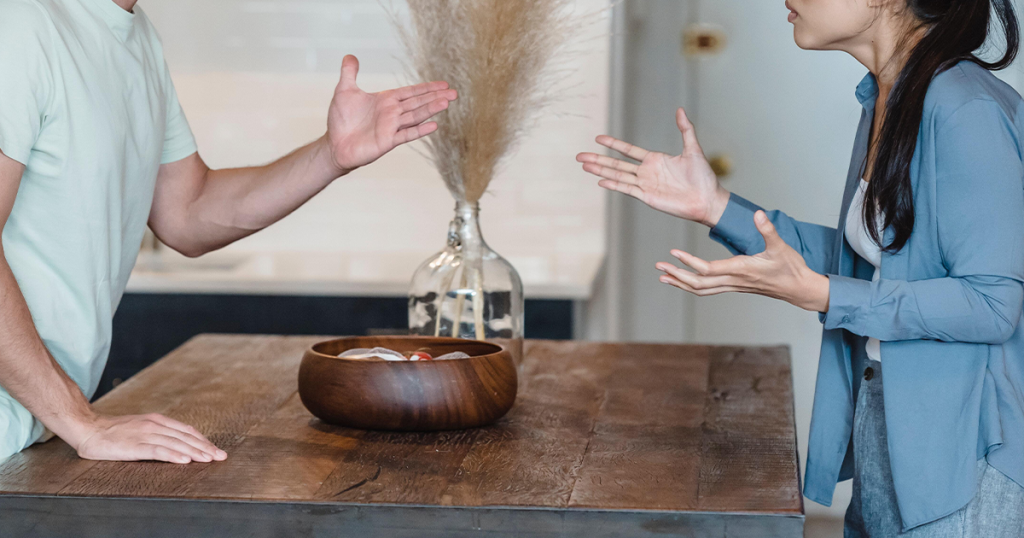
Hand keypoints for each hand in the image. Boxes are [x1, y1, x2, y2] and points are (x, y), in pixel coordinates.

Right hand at [72, 413, 227, 463]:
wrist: (88, 429)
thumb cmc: (114, 431)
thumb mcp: (141, 427)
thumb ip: (158, 433)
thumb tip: (178, 443)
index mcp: (157, 420)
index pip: (186, 430)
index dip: (202, 440)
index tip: (215, 449)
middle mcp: (154, 425)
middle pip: (185, 437)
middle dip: (204, 447)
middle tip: (220, 456)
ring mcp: (145, 434)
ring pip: (176, 443)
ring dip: (194, 452)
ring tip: (208, 459)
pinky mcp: (135, 445)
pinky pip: (158, 450)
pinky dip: (173, 455)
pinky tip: (185, 460)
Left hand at [325, 55, 457, 172]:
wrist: (335, 145)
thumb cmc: (341, 121)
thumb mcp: (344, 91)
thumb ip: (349, 73)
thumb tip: (350, 55)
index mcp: (386, 100)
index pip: (411, 92)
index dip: (427, 88)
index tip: (443, 84)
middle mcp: (392, 113)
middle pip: (418, 102)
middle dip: (435, 96)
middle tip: (454, 92)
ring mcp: (391, 127)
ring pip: (415, 116)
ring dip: (431, 109)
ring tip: (447, 102)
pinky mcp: (388, 141)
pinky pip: (406, 134)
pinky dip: (420, 130)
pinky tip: (434, 125)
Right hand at [576, 108, 730, 226]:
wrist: (707, 199)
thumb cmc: (703, 176)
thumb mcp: (693, 149)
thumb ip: (685, 129)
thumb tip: (680, 109)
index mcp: (655, 160)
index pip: (628, 150)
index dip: (613, 144)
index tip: (598, 138)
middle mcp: (647, 172)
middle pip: (616, 164)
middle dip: (598, 159)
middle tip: (579, 155)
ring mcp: (645, 185)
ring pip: (617, 175)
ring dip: (600, 170)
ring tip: (584, 166)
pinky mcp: (647, 197)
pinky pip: (627, 189)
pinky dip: (613, 185)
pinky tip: (600, 180)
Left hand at [656, 210, 830, 311]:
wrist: (798, 288)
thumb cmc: (790, 267)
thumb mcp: (781, 246)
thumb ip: (768, 230)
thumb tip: (758, 214)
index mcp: (741, 269)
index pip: (709, 269)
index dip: (690, 262)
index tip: (674, 253)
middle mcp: (733, 281)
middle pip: (698, 283)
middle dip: (677, 275)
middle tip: (658, 267)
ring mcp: (733, 286)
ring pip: (701, 290)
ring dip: (681, 283)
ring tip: (663, 277)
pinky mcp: (734, 286)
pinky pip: (708, 290)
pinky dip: (693, 286)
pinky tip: (683, 281)